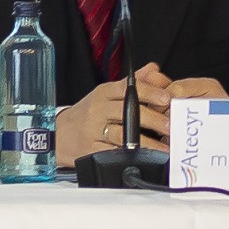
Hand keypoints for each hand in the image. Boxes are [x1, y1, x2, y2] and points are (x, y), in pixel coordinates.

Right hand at [59, 67, 218, 159]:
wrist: (58, 135)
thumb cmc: (87, 115)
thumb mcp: (106, 94)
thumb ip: (133, 83)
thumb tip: (154, 69)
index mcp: (104, 93)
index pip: (128, 88)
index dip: (149, 92)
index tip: (166, 98)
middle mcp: (98, 109)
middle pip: (127, 111)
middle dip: (152, 119)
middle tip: (171, 125)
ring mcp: (93, 130)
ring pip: (123, 134)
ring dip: (147, 142)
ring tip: (164, 148)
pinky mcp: (91, 150)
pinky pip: (113, 153)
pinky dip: (131, 156)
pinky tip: (145, 159)